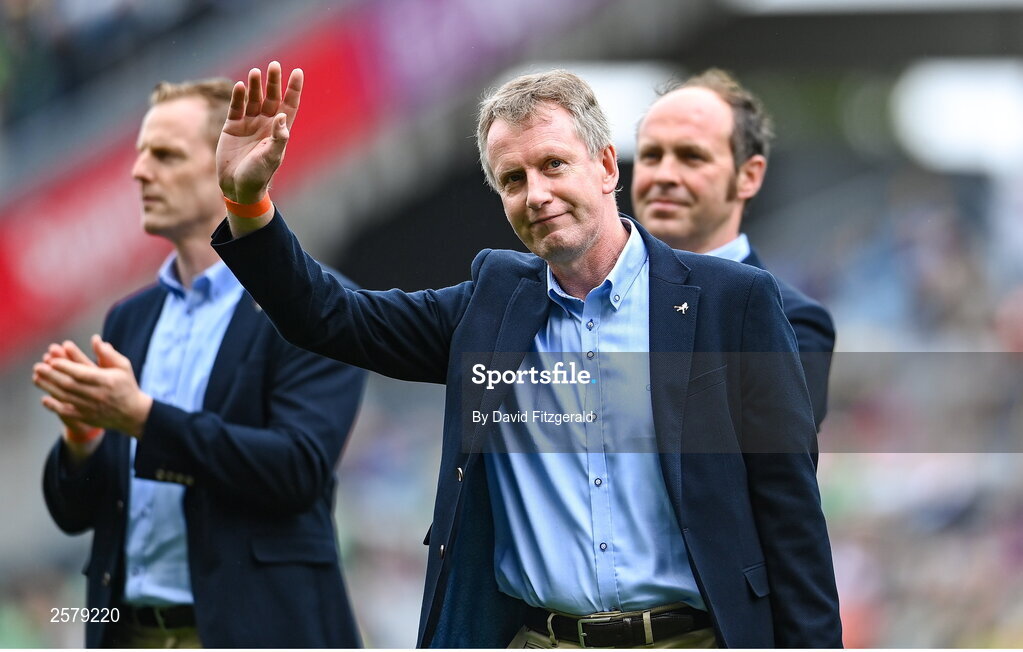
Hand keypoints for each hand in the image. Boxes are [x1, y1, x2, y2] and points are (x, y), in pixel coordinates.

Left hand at [32, 335, 152, 438]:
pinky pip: (67, 412)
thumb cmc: (126, 386)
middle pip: (69, 385)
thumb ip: (108, 354)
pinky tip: (44, 399)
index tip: (52, 360)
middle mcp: (97, 395)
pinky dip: (54, 406)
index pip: (82, 373)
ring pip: (65, 397)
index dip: (66, 367)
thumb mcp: (123, 367)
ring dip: (48, 387)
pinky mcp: (86, 418)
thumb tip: (95, 339)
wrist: (132, 413)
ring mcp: (91, 408)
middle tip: (38, 367)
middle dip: (51, 375)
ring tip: (36, 378)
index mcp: (106, 381)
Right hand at [217, 61, 302, 203]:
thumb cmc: (259, 175)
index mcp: (279, 130)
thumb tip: (283, 116)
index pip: (289, 105)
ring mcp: (248, 124)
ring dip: (255, 86)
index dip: (293, 89)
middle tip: (274, 65)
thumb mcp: (272, 156)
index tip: (297, 72)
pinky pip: (236, 108)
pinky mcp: (231, 127)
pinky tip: (239, 86)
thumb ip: (279, 137)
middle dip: (273, 82)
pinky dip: (237, 97)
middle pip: (271, 98)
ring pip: (253, 100)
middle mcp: (265, 124)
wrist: (238, 187)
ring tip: (255, 72)